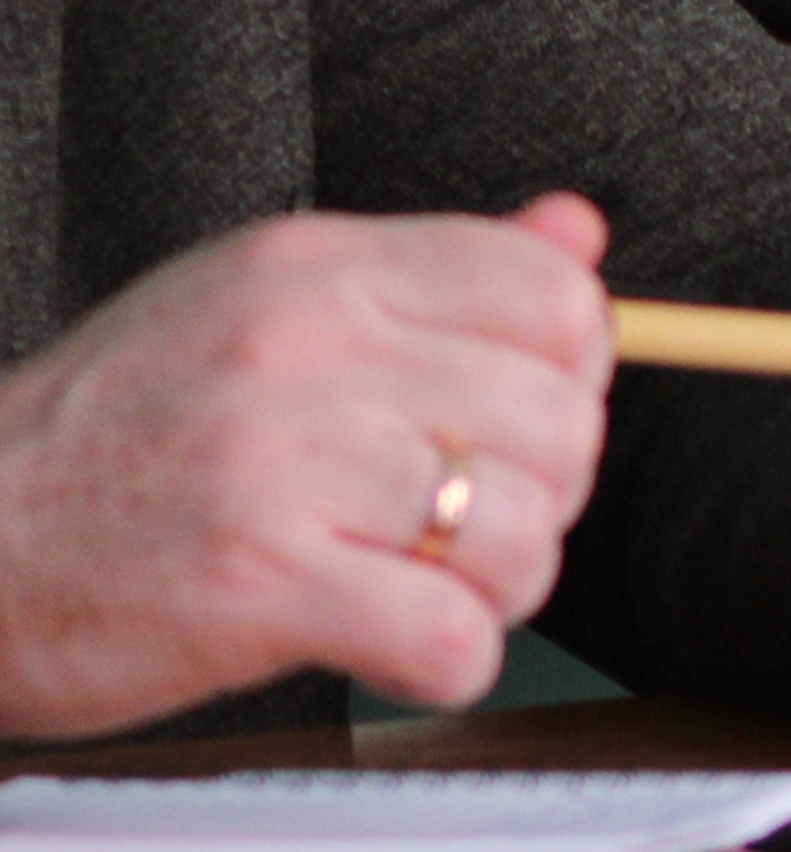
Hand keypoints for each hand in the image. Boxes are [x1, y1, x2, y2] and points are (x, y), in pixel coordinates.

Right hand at [0, 195, 612, 737]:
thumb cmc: (107, 440)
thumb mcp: (254, 306)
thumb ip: (429, 273)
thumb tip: (577, 234)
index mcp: (318, 269)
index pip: (552, 294)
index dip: (573, 375)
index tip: (524, 424)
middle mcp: (308, 349)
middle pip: (558, 420)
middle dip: (547, 493)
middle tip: (477, 526)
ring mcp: (282, 466)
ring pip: (522, 531)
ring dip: (502, 587)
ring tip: (433, 590)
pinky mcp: (255, 585)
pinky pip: (449, 635)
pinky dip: (451, 663)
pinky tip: (398, 651)